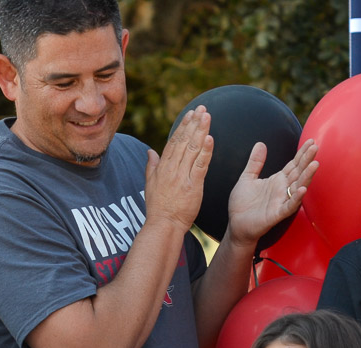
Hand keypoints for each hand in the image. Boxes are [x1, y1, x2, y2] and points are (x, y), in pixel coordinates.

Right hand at [144, 106, 212, 230]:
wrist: (163, 225)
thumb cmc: (158, 207)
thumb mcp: (150, 184)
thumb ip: (151, 166)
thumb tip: (150, 151)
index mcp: (163, 167)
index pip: (174, 141)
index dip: (183, 126)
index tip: (191, 113)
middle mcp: (172, 168)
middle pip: (185, 141)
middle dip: (194, 123)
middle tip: (203, 108)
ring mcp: (182, 177)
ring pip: (193, 149)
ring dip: (201, 131)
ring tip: (207, 116)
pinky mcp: (193, 186)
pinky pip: (200, 166)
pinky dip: (206, 152)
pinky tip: (210, 139)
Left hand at [222, 139, 319, 247]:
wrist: (236, 225)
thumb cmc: (242, 204)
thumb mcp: (247, 178)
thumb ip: (255, 162)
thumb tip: (260, 144)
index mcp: (277, 181)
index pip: (293, 165)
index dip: (301, 153)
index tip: (310, 141)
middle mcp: (282, 190)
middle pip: (298, 173)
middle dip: (307, 160)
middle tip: (316, 147)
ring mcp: (281, 202)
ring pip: (297, 187)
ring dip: (306, 177)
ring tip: (314, 164)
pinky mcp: (276, 214)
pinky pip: (289, 206)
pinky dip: (296, 198)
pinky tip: (302, 189)